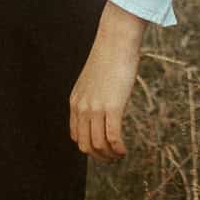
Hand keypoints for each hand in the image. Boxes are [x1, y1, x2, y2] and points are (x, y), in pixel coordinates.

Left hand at [70, 2, 147, 161]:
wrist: (115, 41)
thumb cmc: (109, 56)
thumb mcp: (93, 79)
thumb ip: (93, 94)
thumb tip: (103, 102)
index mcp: (75, 102)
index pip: (76, 135)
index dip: (89, 147)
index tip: (102, 148)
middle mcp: (82, 108)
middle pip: (85, 145)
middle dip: (99, 156)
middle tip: (112, 158)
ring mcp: (96, 108)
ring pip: (98, 145)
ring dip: (109, 156)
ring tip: (120, 155)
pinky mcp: (112, 107)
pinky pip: (112, 137)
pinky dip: (118, 149)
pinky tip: (124, 150)